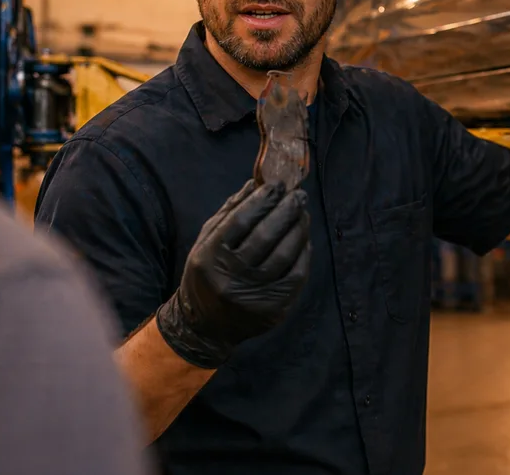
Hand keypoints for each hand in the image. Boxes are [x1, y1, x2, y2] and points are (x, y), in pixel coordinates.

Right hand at [155, 180, 310, 368]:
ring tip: (303, 214)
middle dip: (286, 210)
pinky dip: (303, 253)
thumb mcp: (206, 242)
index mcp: (210, 257)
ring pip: (285, 254)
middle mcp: (231, 277)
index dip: (262, 200)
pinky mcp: (274, 308)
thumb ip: (230, 212)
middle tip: (299, 195)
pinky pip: (297, 274)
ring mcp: (254, 295)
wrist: (207, 326)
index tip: (277, 185)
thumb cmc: (207, 275)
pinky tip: (303, 239)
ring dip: (299, 229)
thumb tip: (256, 183)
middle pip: (266, 236)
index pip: (240, 221)